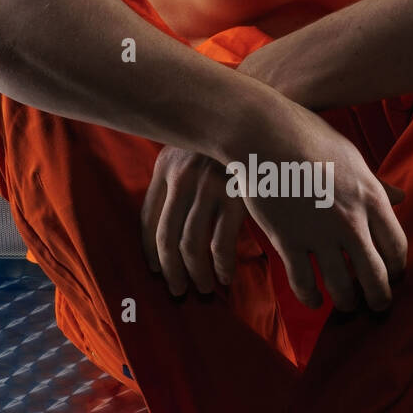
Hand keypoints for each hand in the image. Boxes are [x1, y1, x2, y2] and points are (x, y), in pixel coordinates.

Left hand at [141, 145, 247, 294]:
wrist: (265, 120)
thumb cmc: (230, 142)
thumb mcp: (194, 151)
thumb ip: (179, 179)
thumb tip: (168, 223)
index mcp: (166, 166)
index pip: (147, 218)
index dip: (149, 250)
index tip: (155, 270)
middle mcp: (182, 176)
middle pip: (165, 237)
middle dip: (170, 271)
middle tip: (177, 291)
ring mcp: (208, 186)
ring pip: (190, 245)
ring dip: (196, 274)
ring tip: (203, 289)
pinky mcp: (236, 197)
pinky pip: (220, 244)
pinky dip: (222, 266)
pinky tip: (225, 277)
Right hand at [236, 100, 406, 312]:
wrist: (264, 134)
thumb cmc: (308, 138)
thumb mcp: (352, 158)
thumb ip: (375, 186)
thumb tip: (401, 198)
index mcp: (371, 198)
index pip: (397, 247)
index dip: (398, 269)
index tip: (394, 276)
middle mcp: (351, 222)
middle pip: (376, 277)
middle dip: (380, 299)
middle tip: (378, 307)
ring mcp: (320, 234)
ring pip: (342, 288)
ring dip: (347, 303)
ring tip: (347, 306)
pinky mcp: (288, 241)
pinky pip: (304, 283)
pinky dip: (312, 298)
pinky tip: (315, 299)